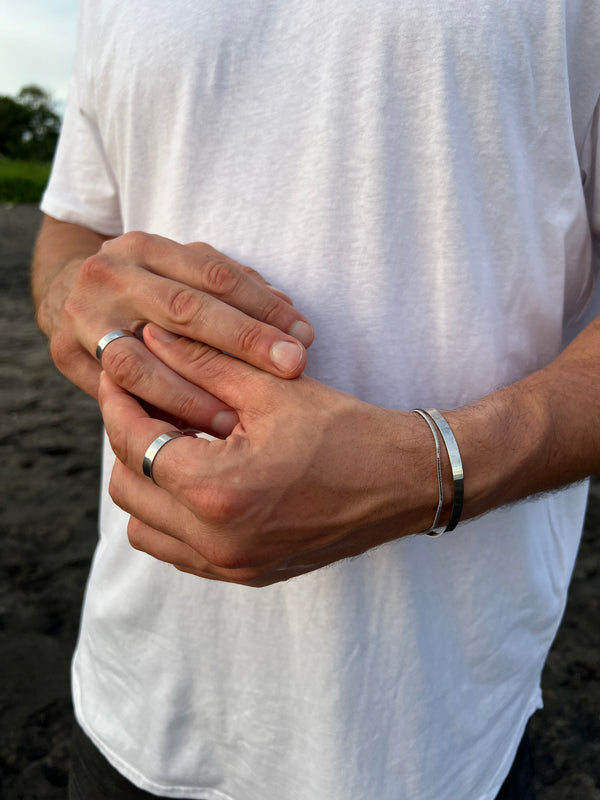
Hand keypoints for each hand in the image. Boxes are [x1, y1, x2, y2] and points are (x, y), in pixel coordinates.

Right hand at [36, 227, 313, 434]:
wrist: (70, 295)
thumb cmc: (150, 290)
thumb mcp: (186, 277)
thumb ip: (236, 293)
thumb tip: (291, 319)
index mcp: (145, 247)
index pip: (215, 275)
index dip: (264, 307)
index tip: (305, 337)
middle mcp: (110, 274)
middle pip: (184, 310)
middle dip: (244, 342)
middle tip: (292, 368)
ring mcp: (83, 314)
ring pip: (140, 361)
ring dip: (192, 395)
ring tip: (237, 419)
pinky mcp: (67, 354)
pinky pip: (116, 393)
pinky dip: (154, 413)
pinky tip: (189, 433)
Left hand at [98, 324, 438, 585]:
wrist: (406, 483)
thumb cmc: (347, 430)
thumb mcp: (272, 387)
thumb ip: (200, 361)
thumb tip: (147, 338)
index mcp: (218, 491)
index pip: (134, 441)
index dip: (119, 398)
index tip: (119, 368)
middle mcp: (217, 541)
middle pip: (127, 486)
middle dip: (128, 438)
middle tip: (146, 402)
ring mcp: (232, 565)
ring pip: (145, 526)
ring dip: (146, 482)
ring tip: (173, 441)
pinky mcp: (248, 574)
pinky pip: (179, 551)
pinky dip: (172, 515)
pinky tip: (198, 478)